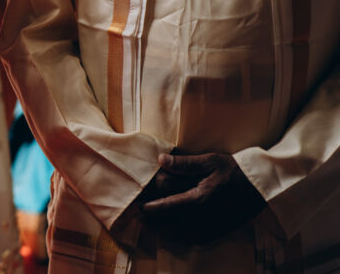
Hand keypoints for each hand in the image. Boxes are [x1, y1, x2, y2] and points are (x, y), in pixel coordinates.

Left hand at [139, 152, 265, 245]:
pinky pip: (198, 239)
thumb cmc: (234, 170)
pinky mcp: (220, 231)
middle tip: (140, 219)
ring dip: (166, 231)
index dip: (151, 208)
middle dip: (154, 222)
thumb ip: (183, 163)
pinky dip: (184, 238)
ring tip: (152, 226)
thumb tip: (161, 160)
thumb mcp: (209, 161)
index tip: (139, 208)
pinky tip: (175, 234)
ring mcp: (213, 226)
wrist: (261, 186)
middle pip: (172, 224)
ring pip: (183, 235)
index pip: (168, 206)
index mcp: (200, 198)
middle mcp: (205, 217)